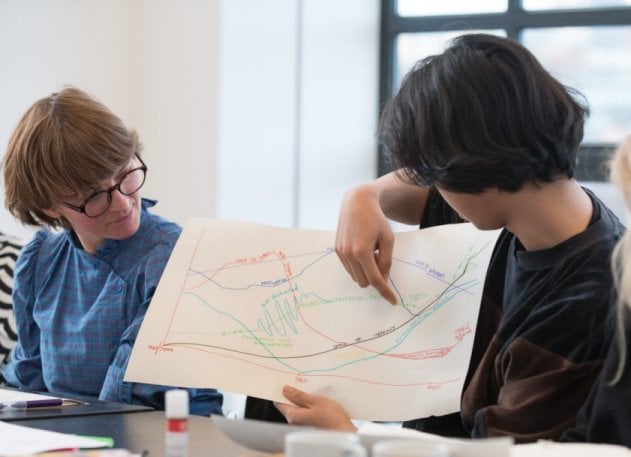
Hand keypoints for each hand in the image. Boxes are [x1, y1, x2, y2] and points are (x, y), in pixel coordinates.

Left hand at [274, 385, 356, 431]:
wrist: (344, 433)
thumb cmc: (331, 418)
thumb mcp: (316, 401)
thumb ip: (299, 396)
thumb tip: (286, 390)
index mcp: (293, 416)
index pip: (279, 402)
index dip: (281, 392)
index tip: (286, 382)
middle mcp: (294, 422)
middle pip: (288, 405)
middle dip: (293, 394)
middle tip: (301, 383)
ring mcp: (301, 425)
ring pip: (297, 408)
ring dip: (302, 400)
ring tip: (311, 391)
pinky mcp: (309, 426)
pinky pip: (304, 413)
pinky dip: (307, 406)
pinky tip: (316, 400)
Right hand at [335, 184, 396, 303]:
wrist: (357, 203)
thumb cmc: (376, 219)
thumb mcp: (388, 239)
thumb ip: (386, 261)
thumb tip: (383, 278)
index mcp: (362, 251)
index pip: (375, 280)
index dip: (385, 291)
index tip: (392, 300)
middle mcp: (348, 254)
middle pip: (364, 281)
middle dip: (375, 277)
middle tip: (381, 258)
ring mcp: (341, 252)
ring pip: (355, 276)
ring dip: (366, 270)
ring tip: (372, 251)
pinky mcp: (337, 250)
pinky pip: (349, 267)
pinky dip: (358, 265)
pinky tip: (363, 249)